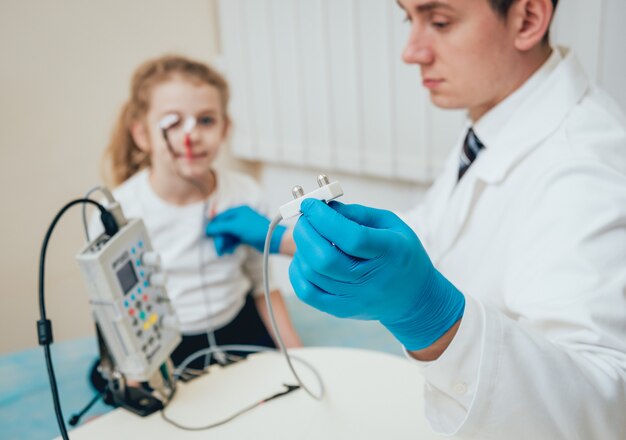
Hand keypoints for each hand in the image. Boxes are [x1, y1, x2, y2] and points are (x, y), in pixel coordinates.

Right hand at [205, 205, 285, 254]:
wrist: (272, 240)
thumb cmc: (257, 229)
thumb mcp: (236, 226)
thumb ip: (221, 226)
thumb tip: (208, 229)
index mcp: (237, 211)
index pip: (220, 218)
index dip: (214, 227)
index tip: (208, 235)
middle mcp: (239, 218)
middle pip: (223, 227)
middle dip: (220, 238)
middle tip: (219, 248)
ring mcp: (242, 227)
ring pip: (227, 235)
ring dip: (224, 243)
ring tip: (223, 251)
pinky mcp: (244, 236)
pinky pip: (233, 240)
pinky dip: (229, 245)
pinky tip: (229, 250)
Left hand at [289, 199, 464, 350]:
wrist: (413, 297)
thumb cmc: (400, 254)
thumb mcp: (390, 224)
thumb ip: (358, 214)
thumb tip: (324, 207)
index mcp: (391, 252)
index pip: (352, 238)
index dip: (325, 219)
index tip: (311, 205)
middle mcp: (373, 280)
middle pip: (325, 259)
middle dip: (306, 232)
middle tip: (305, 219)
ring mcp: (356, 298)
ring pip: (312, 274)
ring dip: (302, 249)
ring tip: (309, 237)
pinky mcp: (342, 310)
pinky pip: (307, 293)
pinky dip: (298, 271)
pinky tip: (305, 258)